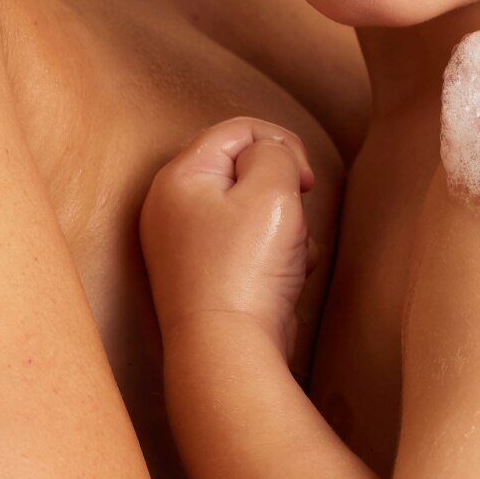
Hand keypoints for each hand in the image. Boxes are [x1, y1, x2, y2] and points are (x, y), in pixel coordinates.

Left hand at [140, 117, 315, 356]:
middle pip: (245, 171)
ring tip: (289, 256)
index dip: (282, 144)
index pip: (239, 129)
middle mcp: (173, 208)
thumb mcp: (273, 190)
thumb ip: (276, 152)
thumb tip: (272, 153)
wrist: (229, 349)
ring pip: (254, 211)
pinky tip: (285, 279)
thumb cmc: (247, 270)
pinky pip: (249, 247)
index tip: (307, 180)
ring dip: (285, 227)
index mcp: (180, 177)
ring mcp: (187, 245)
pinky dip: (275, 257)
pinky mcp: (207, 276)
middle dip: (284, 192)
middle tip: (296, 216)